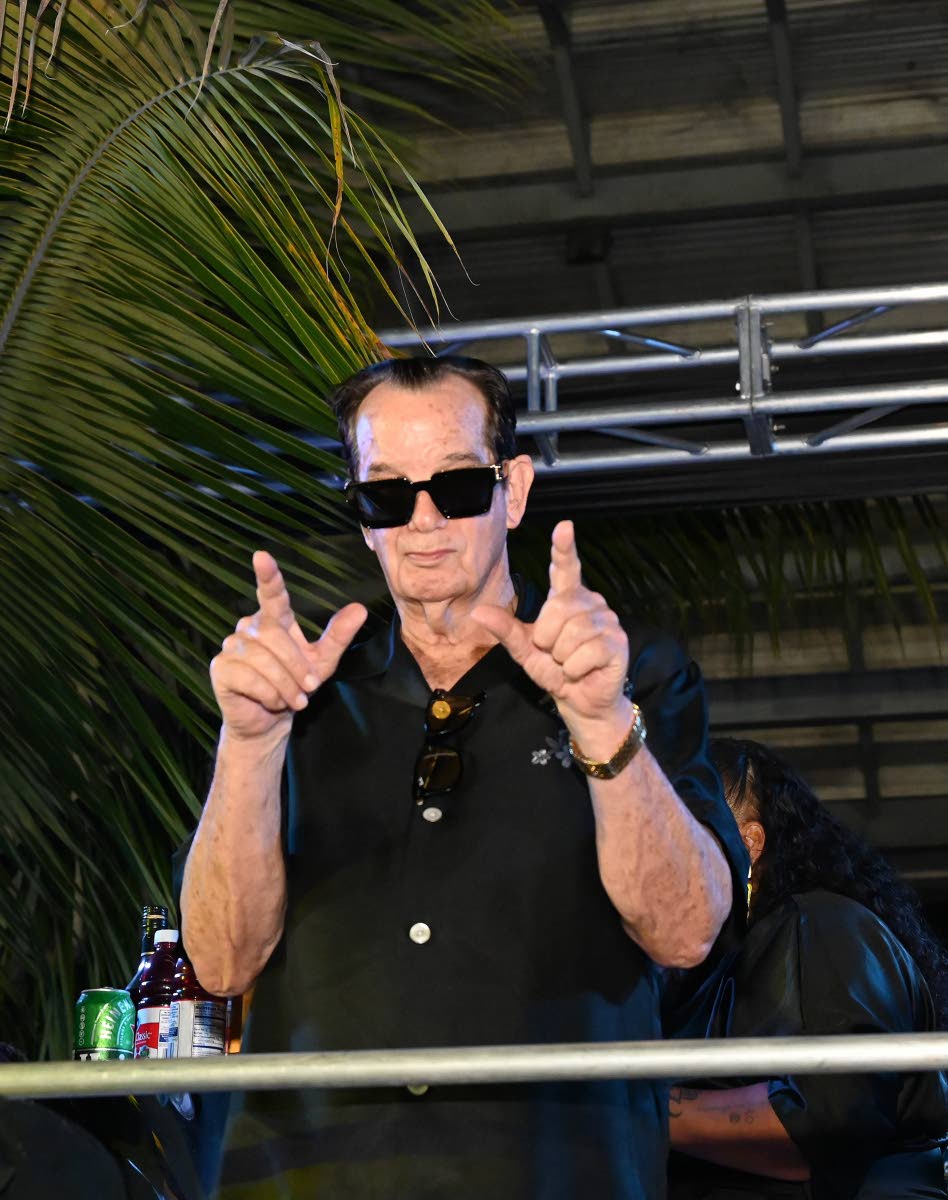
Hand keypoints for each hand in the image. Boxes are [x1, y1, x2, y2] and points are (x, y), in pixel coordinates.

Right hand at [210, 551, 366, 741]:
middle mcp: (249, 627)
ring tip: (292, 699)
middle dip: (296, 666)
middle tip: (308, 689)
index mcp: (274, 619)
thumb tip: (360, 609)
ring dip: (285, 685)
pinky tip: (272, 702)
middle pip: (275, 637)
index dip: (267, 576)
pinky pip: (249, 677)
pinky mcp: (221, 668)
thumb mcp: (322, 661)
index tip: (261, 556)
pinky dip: (268, 694)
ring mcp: (231, 646)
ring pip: (263, 659)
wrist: (270, 720)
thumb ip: (338, 636)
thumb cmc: (296, 686)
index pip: (272, 594)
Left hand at [472, 521, 628, 737]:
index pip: (566, 568)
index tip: (564, 527)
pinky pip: (584, 653)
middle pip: (557, 610)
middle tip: (555, 654)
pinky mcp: (617, 642)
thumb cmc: (554, 670)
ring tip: (569, 663)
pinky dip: (574, 669)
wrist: (579, 701)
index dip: (564, 548)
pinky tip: (582, 671)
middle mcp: (590, 602)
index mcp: (567, 598)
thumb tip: (479, 612)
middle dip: (546, 639)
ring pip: (570, 634)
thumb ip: (505, 630)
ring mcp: (607, 620)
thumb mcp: (524, 650)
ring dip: (561, 658)